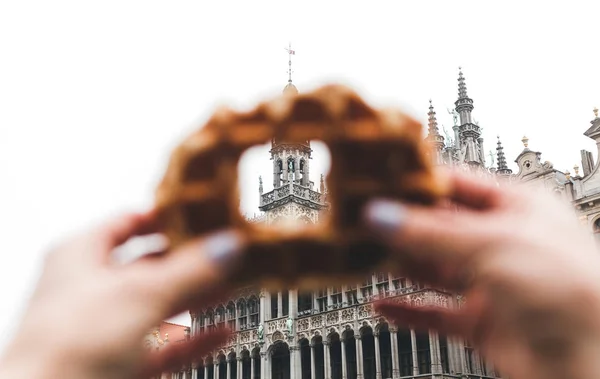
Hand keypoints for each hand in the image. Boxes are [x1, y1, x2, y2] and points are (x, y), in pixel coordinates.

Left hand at [0, 211, 244, 378]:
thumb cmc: (64, 349)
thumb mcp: (141, 293)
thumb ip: (191, 269)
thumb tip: (226, 246)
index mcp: (80, 257)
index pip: (129, 222)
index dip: (166, 216)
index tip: (201, 213)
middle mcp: (91, 291)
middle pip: (152, 265)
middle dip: (192, 260)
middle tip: (225, 251)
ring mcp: (106, 329)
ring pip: (162, 306)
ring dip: (199, 297)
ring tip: (233, 285)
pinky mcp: (120, 362)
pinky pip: (166, 344)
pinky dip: (196, 338)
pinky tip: (222, 331)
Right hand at [364, 170, 599, 378]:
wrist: (596, 360)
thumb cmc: (573, 290)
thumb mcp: (493, 244)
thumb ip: (430, 233)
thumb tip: (383, 215)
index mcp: (517, 208)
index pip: (455, 185)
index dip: (416, 184)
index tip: (377, 182)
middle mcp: (503, 243)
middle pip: (438, 228)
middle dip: (401, 225)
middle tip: (361, 222)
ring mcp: (492, 284)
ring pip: (432, 269)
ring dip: (399, 265)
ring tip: (363, 258)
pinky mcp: (482, 323)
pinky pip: (433, 313)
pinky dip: (406, 310)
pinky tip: (382, 304)